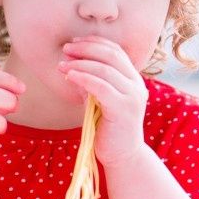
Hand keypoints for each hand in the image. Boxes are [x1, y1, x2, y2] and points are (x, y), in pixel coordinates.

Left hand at [57, 35, 147, 167]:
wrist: (122, 156)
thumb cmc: (108, 128)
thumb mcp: (99, 99)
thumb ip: (92, 81)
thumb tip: (72, 62)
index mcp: (133, 79)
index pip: (116, 50)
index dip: (94, 42)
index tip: (74, 42)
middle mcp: (137, 84)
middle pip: (111, 55)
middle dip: (86, 48)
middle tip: (66, 48)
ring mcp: (133, 96)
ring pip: (105, 69)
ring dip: (80, 63)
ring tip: (62, 65)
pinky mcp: (124, 109)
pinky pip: (101, 87)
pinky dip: (83, 78)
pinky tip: (69, 77)